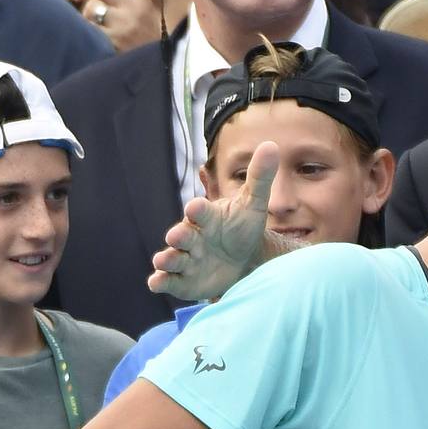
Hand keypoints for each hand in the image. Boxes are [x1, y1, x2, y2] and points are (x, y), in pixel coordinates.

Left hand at [73, 0, 161, 52]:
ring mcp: (124, 26)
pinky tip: (98, 42)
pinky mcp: (113, 42)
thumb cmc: (146, 43)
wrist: (161, 73)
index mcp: (143, 1)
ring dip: (87, 17)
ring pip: (91, 8)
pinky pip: (88, 29)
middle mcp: (135, 10)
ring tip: (98, 29)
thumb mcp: (143, 16)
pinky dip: (88, 34)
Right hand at [148, 141, 278, 300]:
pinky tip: (155, 283)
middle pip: (182, 235)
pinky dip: (161, 281)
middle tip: (177, 235)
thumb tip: (271, 145)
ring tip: (163, 261)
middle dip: (179, 236)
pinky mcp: (183, 279)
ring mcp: (186, 258)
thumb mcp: (254, 204)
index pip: (200, 211)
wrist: (244, 258)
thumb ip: (259, 177)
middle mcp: (192, 236)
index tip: (197, 206)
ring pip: (172, 257)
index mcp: (206, 216)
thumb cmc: (243, 227)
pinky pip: (168, 280)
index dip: (198, 209)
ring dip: (166, 259)